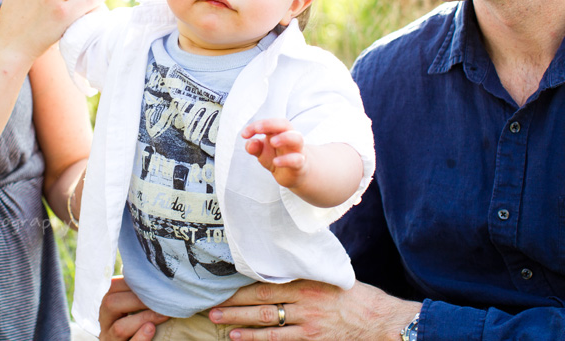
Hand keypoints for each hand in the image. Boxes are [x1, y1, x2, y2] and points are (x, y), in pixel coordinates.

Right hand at [98, 277, 167, 340]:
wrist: (131, 338)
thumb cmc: (133, 321)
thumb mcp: (128, 304)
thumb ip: (132, 291)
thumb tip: (146, 268)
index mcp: (105, 305)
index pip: (112, 287)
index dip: (133, 283)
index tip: (154, 281)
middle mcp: (103, 321)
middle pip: (111, 304)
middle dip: (138, 299)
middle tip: (161, 298)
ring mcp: (109, 339)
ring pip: (119, 328)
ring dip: (142, 318)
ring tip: (162, 314)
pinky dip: (141, 337)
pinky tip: (152, 329)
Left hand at [208, 280, 420, 339]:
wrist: (380, 319)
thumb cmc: (353, 294)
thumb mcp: (328, 274)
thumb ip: (305, 270)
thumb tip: (281, 259)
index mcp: (306, 281)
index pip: (266, 283)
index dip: (242, 287)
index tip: (222, 286)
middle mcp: (304, 301)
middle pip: (262, 303)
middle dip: (234, 306)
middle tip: (211, 309)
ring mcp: (308, 323)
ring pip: (268, 323)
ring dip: (242, 325)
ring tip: (221, 325)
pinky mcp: (313, 339)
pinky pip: (281, 340)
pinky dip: (260, 340)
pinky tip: (242, 338)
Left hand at [241, 118, 308, 189]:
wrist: (294, 174)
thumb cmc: (277, 157)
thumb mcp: (262, 152)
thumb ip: (254, 147)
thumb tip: (250, 143)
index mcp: (278, 132)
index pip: (269, 123)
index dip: (256, 126)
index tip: (244, 135)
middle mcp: (289, 137)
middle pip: (285, 124)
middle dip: (270, 124)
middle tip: (258, 129)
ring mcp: (297, 150)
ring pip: (297, 138)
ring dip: (284, 138)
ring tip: (272, 142)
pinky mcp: (300, 164)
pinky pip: (297, 159)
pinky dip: (287, 160)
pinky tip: (276, 162)